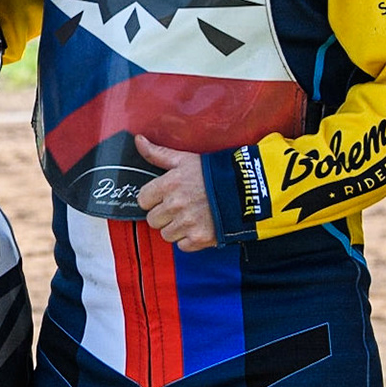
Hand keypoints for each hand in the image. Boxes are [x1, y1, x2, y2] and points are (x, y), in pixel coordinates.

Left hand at [135, 136, 216, 251]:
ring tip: (191, 216)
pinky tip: (199, 226)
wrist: (246, 191)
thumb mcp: (185, 159)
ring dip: (176, 228)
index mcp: (169, 185)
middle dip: (164, 214)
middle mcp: (175, 205)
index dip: (153, 199)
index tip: (163, 197)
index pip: (143, 200)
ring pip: (166, 234)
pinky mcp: (198, 239)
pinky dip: (189, 239)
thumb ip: (158, 153)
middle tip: (180, 207)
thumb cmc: (215, 174)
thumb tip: (139, 141)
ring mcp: (186, 223)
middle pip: (153, 220)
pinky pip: (182, 246)